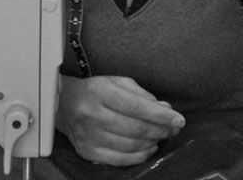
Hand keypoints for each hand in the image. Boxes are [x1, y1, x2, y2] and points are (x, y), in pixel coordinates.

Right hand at [56, 75, 184, 166]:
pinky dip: (139, 156)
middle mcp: (93, 114)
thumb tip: (166, 109)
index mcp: (101, 92)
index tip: (178, 119)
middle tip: (173, 129)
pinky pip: (120, 159)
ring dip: (152, 142)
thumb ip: (142, 95)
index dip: (161, 115)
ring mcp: (90, 135)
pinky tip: (148, 147)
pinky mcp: (88, 151)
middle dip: (160, 130)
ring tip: (160, 136)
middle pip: (136, 128)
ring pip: (130, 145)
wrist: (63, 105)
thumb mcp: (117, 82)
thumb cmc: (94, 91)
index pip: (137, 106)